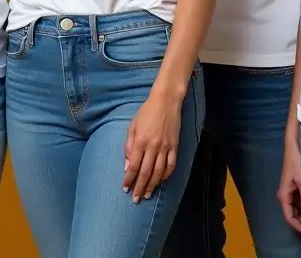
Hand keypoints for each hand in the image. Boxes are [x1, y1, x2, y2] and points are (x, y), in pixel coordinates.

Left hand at [123, 86, 180, 202]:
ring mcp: (165, 147)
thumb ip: (129, 145)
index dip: (129, 179)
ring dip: (152, 185)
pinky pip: (171, 165)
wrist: (166, 101)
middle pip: (146, 172)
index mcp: (140, 140)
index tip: (125, 188)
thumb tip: (127, 165)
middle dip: (140, 187)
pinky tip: (161, 181)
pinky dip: (166, 175)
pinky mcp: (175, 146)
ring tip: (147, 195)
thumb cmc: (146, 112)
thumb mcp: (133, 125)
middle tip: (136, 199)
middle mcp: (153, 146)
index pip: (134, 165)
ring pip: (159, 172)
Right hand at [277, 134, 300, 236]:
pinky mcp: (295, 188)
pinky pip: (300, 204)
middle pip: (293, 216)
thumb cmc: (297, 162)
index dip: (299, 227)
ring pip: (297, 211)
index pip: (289, 217)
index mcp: (284, 195)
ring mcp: (291, 192)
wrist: (295, 146)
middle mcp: (286, 195)